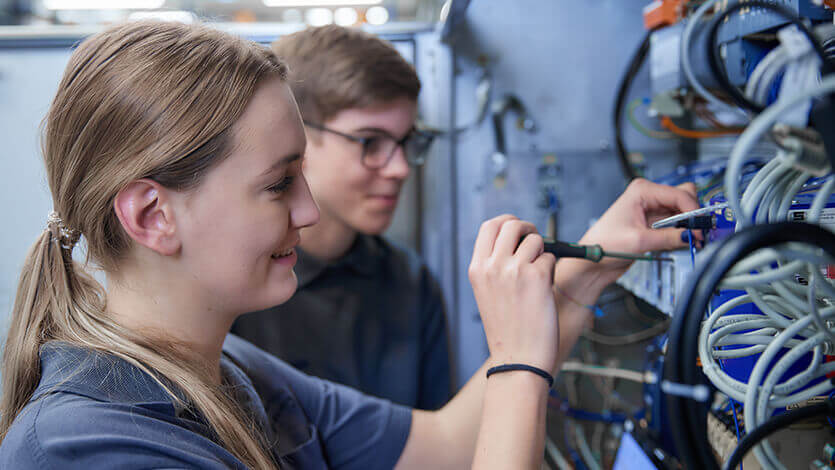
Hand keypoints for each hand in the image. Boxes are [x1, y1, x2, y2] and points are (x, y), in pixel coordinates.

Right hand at [468, 215, 558, 372]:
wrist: (518, 358)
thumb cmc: (507, 330)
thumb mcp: (488, 293)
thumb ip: (495, 265)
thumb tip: (518, 239)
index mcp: (477, 269)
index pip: (489, 226)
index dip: (507, 221)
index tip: (518, 228)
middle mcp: (492, 266)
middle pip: (512, 224)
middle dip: (528, 229)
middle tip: (535, 242)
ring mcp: (514, 270)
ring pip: (535, 240)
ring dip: (542, 252)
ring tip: (539, 276)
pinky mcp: (537, 277)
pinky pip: (550, 258)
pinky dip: (551, 270)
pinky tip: (544, 290)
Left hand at [577, 178, 700, 286]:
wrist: (592, 261)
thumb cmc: (603, 245)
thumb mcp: (639, 241)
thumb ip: (668, 238)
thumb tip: (692, 236)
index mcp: (641, 191)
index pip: (679, 194)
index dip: (692, 212)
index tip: (699, 229)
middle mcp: (647, 196)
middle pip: (684, 198)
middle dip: (692, 216)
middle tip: (697, 234)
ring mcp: (652, 210)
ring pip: (683, 212)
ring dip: (688, 226)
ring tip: (691, 242)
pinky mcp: (654, 224)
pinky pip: (677, 224)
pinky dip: (682, 233)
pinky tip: (682, 243)